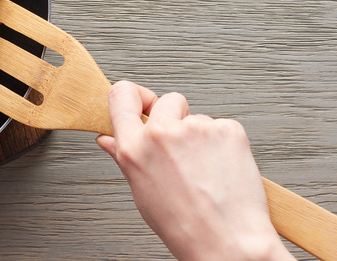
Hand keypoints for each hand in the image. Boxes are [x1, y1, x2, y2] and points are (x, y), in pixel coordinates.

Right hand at [96, 81, 294, 260]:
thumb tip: (109, 139)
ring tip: (204, 170)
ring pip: (197, 117)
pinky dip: (223, 143)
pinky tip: (221, 168)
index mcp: (134, 148)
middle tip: (182, 149)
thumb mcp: (142, 192)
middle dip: (174, 117)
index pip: (121, 95)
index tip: (142, 102)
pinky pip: (222, 126)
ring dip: (200, 136)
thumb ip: (125, 156)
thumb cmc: (185, 225)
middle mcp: (162, 134)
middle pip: (167, 100)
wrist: (227, 242)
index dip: (134, 96)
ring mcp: (197, 128)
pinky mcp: (227, 129)